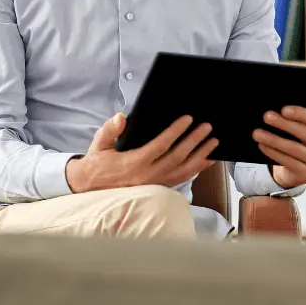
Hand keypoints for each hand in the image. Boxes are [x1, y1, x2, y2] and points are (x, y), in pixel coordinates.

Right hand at [65, 112, 218, 193]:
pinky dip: (196, 169)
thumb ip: (110, 129)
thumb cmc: (98, 162)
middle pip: (177, 157)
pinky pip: (181, 179)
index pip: (160, 145)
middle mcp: (147, 175)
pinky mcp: (158, 187)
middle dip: (194, 141)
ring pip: (183, 170)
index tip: (188, 119)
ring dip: (200, 155)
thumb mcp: (99, 143)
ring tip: (213, 142)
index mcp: (134, 162)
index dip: (175, 131)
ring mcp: (155, 183)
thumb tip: (121, 117)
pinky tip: (207, 160)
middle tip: (207, 127)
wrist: (91, 186)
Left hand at [253, 98, 305, 188]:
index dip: (300, 113)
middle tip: (266, 116)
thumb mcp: (305, 126)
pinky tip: (262, 146)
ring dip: (274, 139)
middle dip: (284, 124)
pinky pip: (289, 162)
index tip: (283, 109)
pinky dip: (274, 153)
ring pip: (294, 148)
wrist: (297, 169)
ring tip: (257, 133)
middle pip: (305, 133)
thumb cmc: (299, 140)